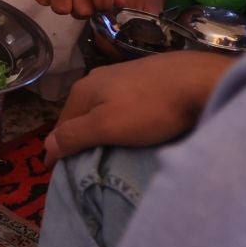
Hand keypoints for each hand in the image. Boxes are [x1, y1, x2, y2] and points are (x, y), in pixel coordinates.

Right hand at [43, 52, 237, 160]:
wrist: (199, 81)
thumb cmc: (151, 108)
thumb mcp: (107, 127)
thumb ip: (74, 135)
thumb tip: (46, 146)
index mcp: (83, 89)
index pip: (61, 125)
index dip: (57, 149)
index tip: (54, 171)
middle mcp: (98, 78)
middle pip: (80, 114)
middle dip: (78, 136)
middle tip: (82, 162)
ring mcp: (122, 75)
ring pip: (102, 107)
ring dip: (99, 126)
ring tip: (107, 147)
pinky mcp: (146, 77)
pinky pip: (122, 103)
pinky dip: (120, 118)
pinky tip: (132, 126)